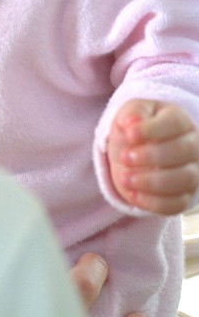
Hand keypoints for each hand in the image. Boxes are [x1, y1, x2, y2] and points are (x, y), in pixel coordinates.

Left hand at [107, 99, 198, 214]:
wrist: (133, 153)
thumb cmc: (135, 129)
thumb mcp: (130, 114)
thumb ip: (132, 113)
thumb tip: (133, 122)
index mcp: (179, 121)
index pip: (175, 123)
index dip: (152, 129)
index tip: (130, 134)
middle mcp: (192, 146)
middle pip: (182, 151)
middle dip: (151, 156)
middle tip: (124, 157)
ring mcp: (191, 172)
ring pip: (184, 179)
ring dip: (152, 182)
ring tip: (125, 178)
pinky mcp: (183, 196)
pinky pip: (176, 204)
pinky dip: (153, 202)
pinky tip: (132, 195)